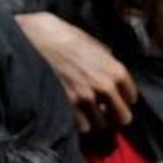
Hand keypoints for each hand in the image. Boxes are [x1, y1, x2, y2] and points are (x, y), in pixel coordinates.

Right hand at [16, 13, 137, 133]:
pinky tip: (73, 114)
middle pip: (123, 118)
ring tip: (87, 112)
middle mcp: (105, 87)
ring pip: (101, 125)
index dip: (123, 98)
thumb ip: (105, 58)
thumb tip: (109, 64)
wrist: (30, 37)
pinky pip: (82, 127)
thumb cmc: (59, 34)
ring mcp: (86, 99)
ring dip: (95, 120)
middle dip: (114, 115)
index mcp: (115, 70)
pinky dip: (79, 124)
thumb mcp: (90, 41)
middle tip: (105, 111)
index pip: (131, 97)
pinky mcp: (67, 107)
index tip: (116, 98)